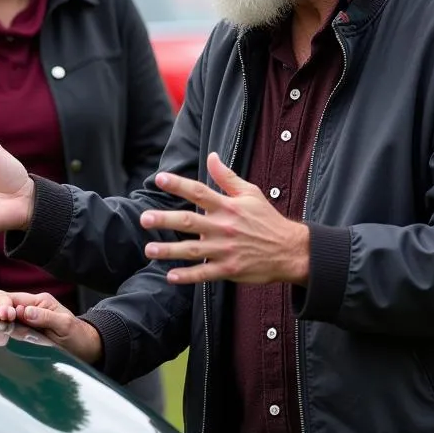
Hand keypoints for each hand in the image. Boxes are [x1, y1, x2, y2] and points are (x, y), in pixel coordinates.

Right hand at [0, 291, 101, 364]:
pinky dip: (1, 327)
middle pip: (3, 300)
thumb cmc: (77, 335)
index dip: (3, 304)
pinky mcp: (25, 330)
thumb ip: (45, 317)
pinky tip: (0, 331)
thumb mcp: (65, 325)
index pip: (12, 296)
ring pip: (2, 313)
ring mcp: (27, 319)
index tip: (5, 317)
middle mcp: (31, 307)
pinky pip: (8, 326)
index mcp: (40, 301)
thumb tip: (24, 311)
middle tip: (0, 321)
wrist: (85, 346)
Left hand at [139, 152, 310, 285]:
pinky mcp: (229, 269)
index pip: (199, 192)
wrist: (289, 250)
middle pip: (189, 222)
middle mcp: (224, 227)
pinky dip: (188, 276)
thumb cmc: (267, 220)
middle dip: (165, 220)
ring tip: (149, 249)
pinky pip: (205, 273)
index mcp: (228, 207)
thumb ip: (227, 176)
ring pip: (192, 250)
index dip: (179, 185)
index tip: (160, 179)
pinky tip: (170, 276)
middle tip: (144, 219)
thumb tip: (211, 156)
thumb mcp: (250, 193)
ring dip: (169, 251)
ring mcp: (225, 250)